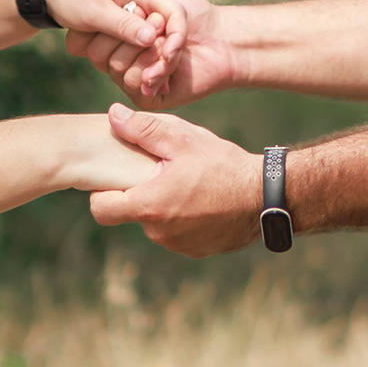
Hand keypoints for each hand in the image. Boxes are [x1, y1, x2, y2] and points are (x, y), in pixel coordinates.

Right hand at [64, 0, 234, 105]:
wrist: (222, 39)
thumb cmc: (192, 10)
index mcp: (116, 34)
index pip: (88, 34)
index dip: (111, 21)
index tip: (138, 8)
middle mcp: (119, 56)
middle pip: (99, 53)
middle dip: (132, 35)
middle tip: (159, 27)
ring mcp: (131, 77)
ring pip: (115, 68)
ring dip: (146, 52)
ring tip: (169, 45)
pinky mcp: (147, 95)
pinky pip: (134, 85)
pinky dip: (154, 71)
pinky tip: (170, 65)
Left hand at [85, 107, 266, 252]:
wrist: (267, 198)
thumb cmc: (224, 166)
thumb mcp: (183, 140)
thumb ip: (143, 128)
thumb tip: (113, 116)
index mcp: (149, 206)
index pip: (100, 209)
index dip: (102, 192)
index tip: (116, 177)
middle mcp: (159, 233)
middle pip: (130, 214)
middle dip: (139, 194)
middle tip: (162, 172)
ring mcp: (178, 245)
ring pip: (155, 224)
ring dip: (163, 207)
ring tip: (187, 183)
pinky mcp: (197, 250)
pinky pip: (177, 234)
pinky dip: (183, 219)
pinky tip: (203, 200)